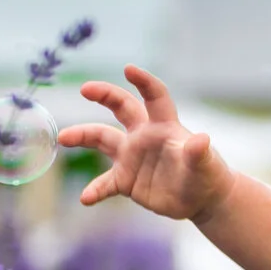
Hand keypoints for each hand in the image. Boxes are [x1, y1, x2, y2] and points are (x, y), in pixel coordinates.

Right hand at [58, 65, 233, 220]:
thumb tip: (202, 140)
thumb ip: (199, 153)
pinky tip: (86, 198)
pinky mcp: (126, 180)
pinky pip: (105, 183)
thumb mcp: (205, 165)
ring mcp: (132, 158)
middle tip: (85, 89)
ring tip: (63, 138)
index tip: (129, 69)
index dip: (143, 82)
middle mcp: (143, 136)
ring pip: (101, 139)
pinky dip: (95, 190)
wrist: (201, 199)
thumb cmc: (207, 175)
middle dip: (104, 95)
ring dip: (83, 137)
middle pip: (121, 108)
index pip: (154, 97)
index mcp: (163, 127)